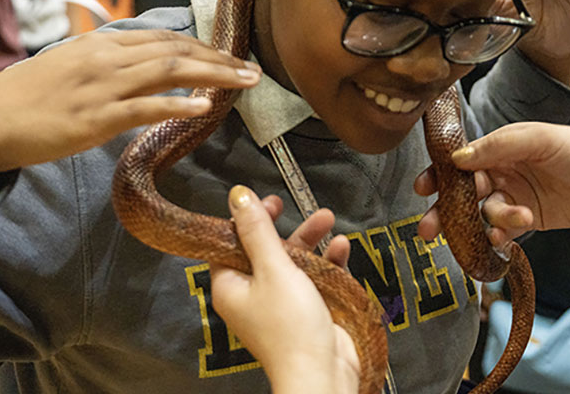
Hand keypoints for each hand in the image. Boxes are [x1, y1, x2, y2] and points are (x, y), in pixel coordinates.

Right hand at [0, 29, 261, 197]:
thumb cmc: (26, 98)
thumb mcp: (68, 66)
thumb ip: (104, 62)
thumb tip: (138, 64)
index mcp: (99, 44)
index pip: (162, 38)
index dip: (201, 45)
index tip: (228, 55)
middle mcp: (104, 58)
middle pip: (174, 50)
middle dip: (218, 58)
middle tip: (251, 69)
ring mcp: (100, 87)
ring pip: (168, 72)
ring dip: (212, 75)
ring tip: (243, 82)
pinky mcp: (94, 119)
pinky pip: (144, 108)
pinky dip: (177, 105)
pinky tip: (204, 107)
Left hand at [213, 186, 359, 393]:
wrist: (322, 373)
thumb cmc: (290, 330)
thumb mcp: (273, 269)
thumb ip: (257, 231)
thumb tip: (238, 197)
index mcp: (231, 287)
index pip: (230, 245)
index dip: (245, 221)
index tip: (262, 202)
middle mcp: (253, 296)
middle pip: (264, 250)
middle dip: (284, 227)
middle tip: (290, 207)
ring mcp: (281, 304)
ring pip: (293, 262)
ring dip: (311, 241)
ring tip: (327, 221)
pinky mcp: (307, 311)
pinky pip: (315, 279)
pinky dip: (327, 263)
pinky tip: (340, 249)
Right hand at [415, 122, 569, 244]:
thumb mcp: (537, 139)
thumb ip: (496, 146)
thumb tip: (457, 159)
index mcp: (499, 147)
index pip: (460, 161)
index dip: (439, 174)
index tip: (422, 188)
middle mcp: (502, 172)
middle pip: (462, 193)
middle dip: (445, 211)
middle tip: (428, 230)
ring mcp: (514, 196)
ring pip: (483, 213)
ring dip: (491, 219)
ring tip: (515, 219)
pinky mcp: (528, 219)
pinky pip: (502, 230)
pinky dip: (500, 234)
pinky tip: (506, 235)